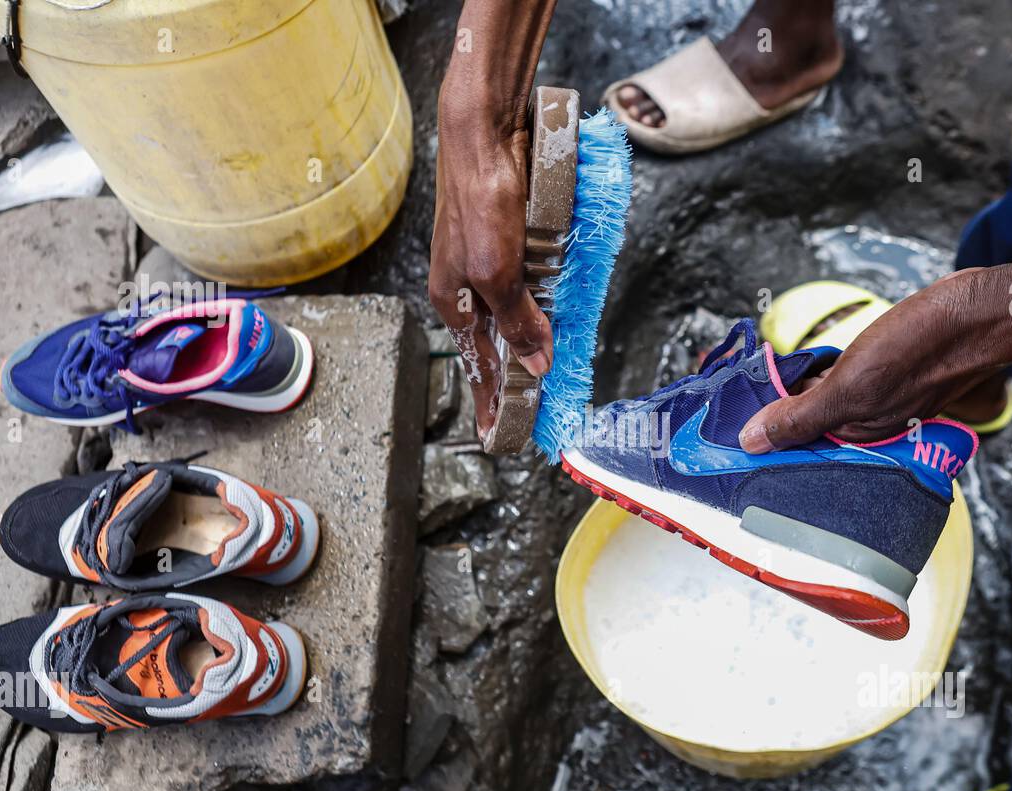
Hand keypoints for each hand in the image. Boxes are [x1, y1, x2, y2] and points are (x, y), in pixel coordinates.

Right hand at [428, 117, 552, 438]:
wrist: (485, 134)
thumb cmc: (480, 199)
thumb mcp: (499, 271)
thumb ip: (518, 319)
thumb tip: (536, 364)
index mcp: (456, 301)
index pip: (478, 366)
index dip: (491, 401)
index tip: (498, 435)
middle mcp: (468, 287)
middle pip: (496, 344)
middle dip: (512, 377)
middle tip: (532, 409)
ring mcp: (488, 264)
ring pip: (513, 315)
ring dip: (531, 341)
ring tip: (544, 373)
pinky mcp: (509, 242)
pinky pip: (527, 285)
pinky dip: (542, 304)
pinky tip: (555, 313)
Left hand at [739, 268, 1009, 449]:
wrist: (981, 311)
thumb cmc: (923, 347)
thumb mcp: (851, 385)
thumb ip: (800, 416)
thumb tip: (750, 443)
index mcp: (855, 438)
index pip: (792, 447)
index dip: (757, 434)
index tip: (719, 421)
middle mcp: (865, 425)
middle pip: (802, 425)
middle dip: (768, 411)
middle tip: (728, 390)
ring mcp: (877, 399)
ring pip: (819, 401)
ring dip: (792, 389)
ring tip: (754, 375)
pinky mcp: (886, 374)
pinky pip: (840, 381)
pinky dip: (819, 373)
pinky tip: (804, 362)